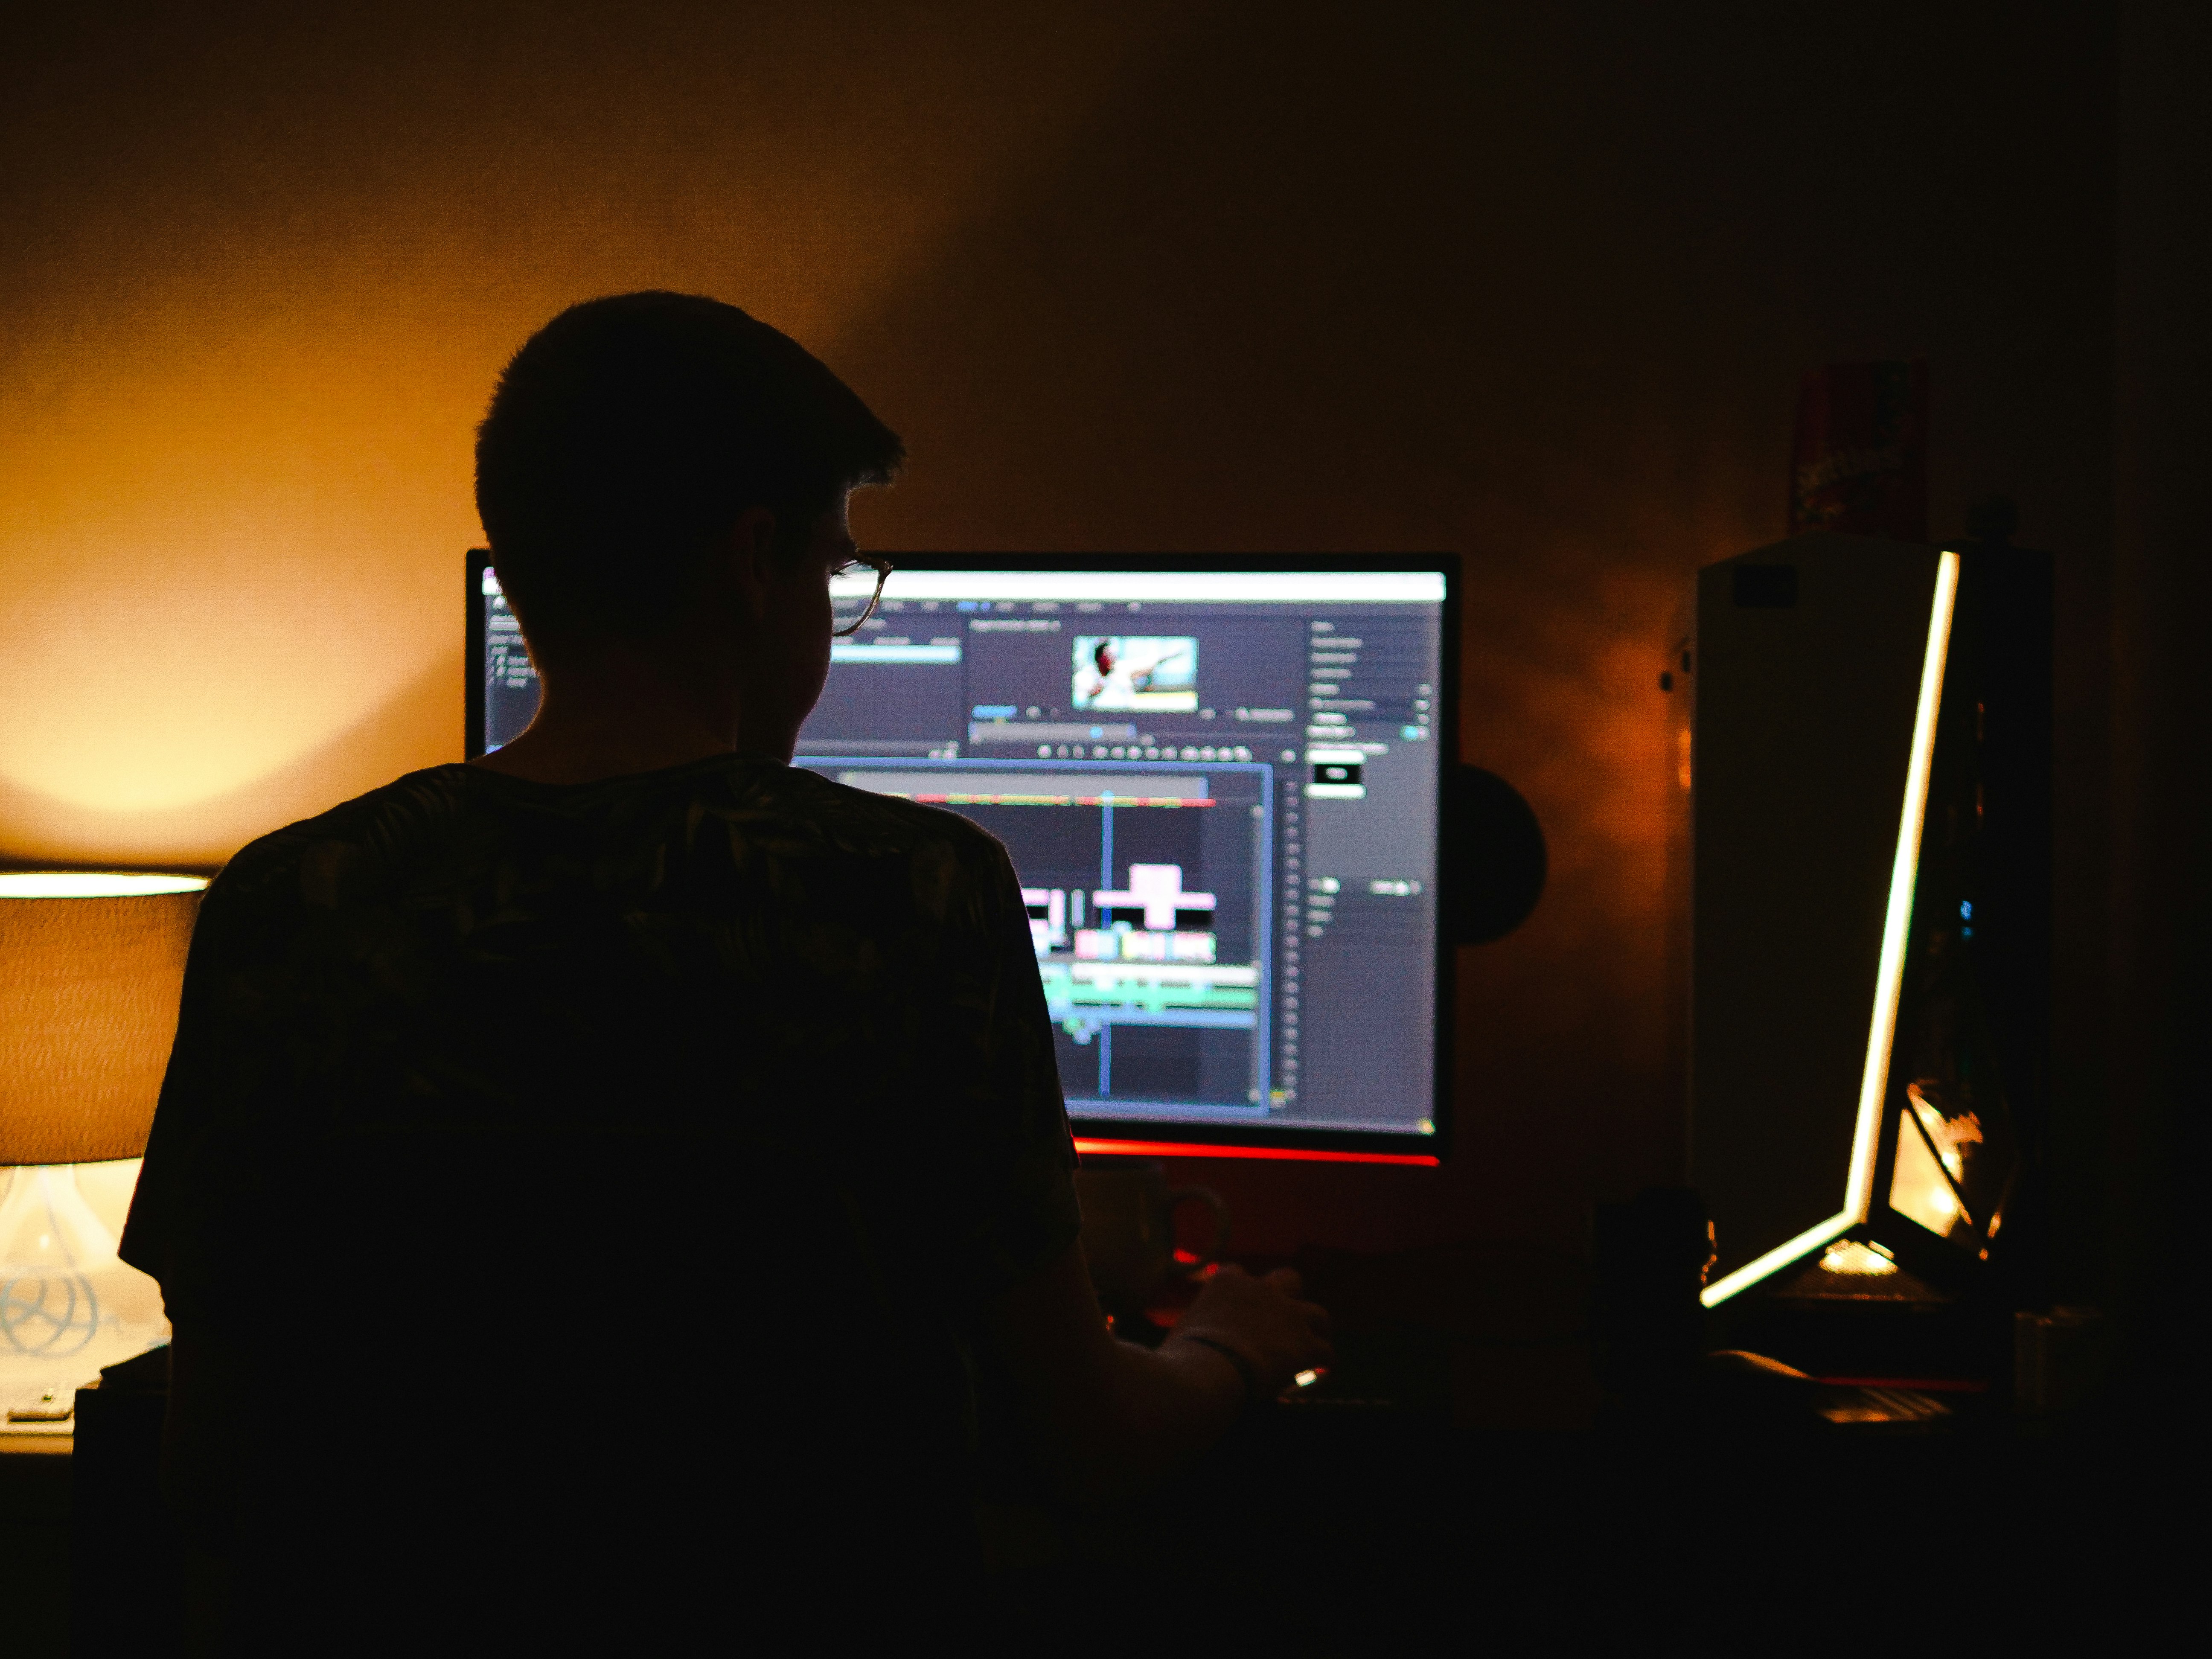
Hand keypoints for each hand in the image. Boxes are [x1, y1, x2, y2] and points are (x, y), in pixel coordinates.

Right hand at [1166, 1265, 1332, 1398]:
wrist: (1208, 1371)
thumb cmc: (1181, 1358)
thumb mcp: (1179, 1333)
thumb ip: (1190, 1331)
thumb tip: (1171, 1348)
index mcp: (1226, 1283)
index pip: (1237, 1274)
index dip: (1243, 1294)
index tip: (1241, 1313)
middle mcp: (1262, 1290)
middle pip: (1288, 1279)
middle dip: (1290, 1298)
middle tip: (1284, 1322)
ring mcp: (1288, 1315)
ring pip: (1317, 1314)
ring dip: (1316, 1330)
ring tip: (1313, 1346)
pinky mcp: (1305, 1344)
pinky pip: (1326, 1353)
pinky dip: (1322, 1365)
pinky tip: (1317, 1378)